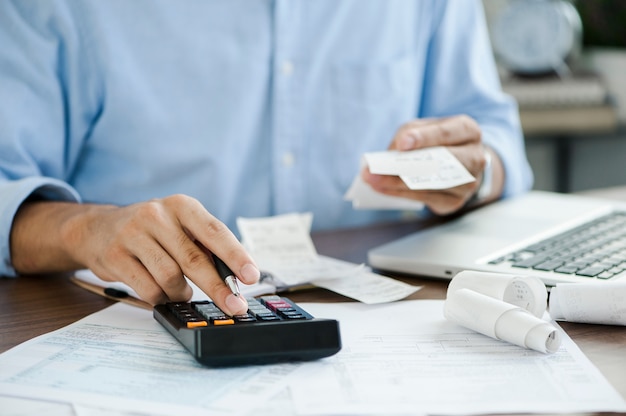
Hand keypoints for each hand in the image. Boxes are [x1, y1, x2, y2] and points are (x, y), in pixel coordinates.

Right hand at [11, 195, 259, 315]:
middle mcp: (157, 215)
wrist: (97, 229)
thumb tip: (235, 279)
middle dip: (218, 288)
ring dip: (183, 293)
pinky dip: (162, 297)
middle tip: (235, 306)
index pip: (215, 231)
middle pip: (194, 259)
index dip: (236, 256)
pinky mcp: (115, 256)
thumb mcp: (180, 226)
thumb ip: (205, 247)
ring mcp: (133, 234)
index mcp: (182, 206)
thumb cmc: (152, 231)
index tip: (252, 276)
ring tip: (184, 292)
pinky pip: (148, 289)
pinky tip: (164, 293)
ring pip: (170, 277)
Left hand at [361, 115, 502, 214]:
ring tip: (372, 180)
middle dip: (405, 165)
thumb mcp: (424, 128)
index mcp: (468, 130)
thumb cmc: (438, 141)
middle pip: (439, 162)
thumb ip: (410, 133)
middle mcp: (475, 157)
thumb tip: (393, 153)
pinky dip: (401, 194)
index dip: (425, 138)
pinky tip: (382, 189)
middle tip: (376, 168)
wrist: (461, 164)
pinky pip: (425, 198)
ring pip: (430, 184)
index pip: (447, 133)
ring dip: (397, 183)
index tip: (403, 144)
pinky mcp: (455, 201)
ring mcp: (468, 183)